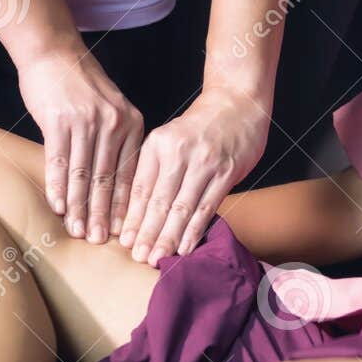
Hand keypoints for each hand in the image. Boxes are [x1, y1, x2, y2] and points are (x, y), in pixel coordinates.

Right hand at [16, 44, 143, 243]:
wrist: (55, 53)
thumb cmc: (81, 85)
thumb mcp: (112, 110)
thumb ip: (117, 141)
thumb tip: (116, 183)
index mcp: (132, 124)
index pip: (130, 173)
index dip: (125, 205)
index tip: (122, 231)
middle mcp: (113, 124)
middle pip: (108, 179)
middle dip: (103, 213)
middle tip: (100, 241)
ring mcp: (86, 122)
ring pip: (84, 174)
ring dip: (79, 207)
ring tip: (78, 231)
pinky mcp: (59, 120)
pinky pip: (59, 160)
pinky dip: (58, 186)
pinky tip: (58, 206)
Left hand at [119, 87, 268, 263]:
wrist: (237, 103)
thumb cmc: (199, 127)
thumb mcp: (168, 138)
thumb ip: (154, 168)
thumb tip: (138, 211)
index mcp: (158, 144)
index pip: (142, 187)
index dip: (133, 217)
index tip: (124, 240)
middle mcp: (179, 153)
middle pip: (159, 201)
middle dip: (148, 233)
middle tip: (138, 257)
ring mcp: (205, 163)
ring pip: (182, 208)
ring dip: (169, 237)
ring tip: (157, 257)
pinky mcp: (226, 172)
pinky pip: (207, 206)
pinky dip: (194, 229)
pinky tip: (185, 247)